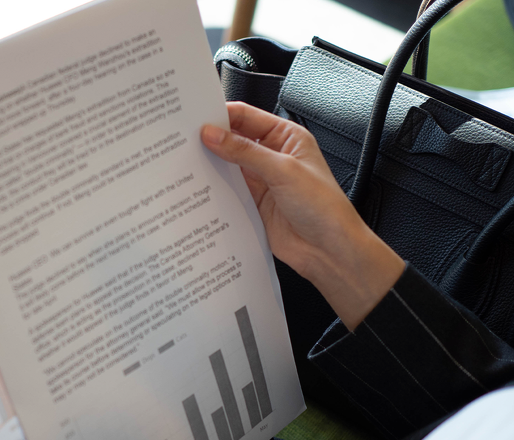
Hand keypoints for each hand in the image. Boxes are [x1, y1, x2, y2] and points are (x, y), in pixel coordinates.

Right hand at [201, 102, 403, 329]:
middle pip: (234, 140)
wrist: (329, 250)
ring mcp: (261, 180)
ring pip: (227, 165)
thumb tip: (213, 134)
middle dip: (211, 139)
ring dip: (210, 164)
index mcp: (286, 137)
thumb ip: (245, 151)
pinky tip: (198, 186)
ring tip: (186, 161)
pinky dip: (212, 187)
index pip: (247, 116)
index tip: (196, 118)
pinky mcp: (251, 202)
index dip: (222, 115)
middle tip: (185, 139)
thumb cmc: (323, 208)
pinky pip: (226, 189)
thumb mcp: (283, 171)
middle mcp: (272, 155)